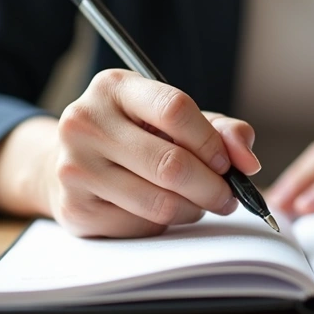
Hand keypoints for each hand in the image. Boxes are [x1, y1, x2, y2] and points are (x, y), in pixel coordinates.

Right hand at [0, 69, 260, 237]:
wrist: (65, 162)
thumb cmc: (134, 136)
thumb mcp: (172, 119)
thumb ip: (219, 130)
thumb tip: (247, 160)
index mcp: (113, 87)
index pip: (174, 109)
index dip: (211, 142)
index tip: (230, 163)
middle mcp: (86, 123)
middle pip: (170, 164)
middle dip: (213, 187)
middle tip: (229, 197)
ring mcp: (75, 168)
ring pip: (159, 202)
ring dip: (194, 210)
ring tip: (202, 204)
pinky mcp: (75, 209)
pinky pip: (141, 226)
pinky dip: (165, 224)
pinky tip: (165, 211)